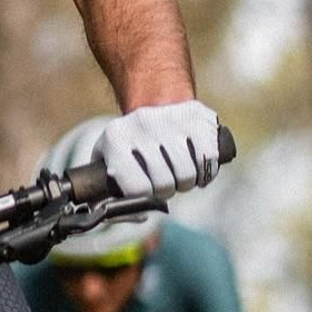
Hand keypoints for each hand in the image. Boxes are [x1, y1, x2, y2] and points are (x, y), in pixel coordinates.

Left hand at [96, 101, 221, 197]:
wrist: (157, 99)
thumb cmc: (131, 139)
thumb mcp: (107, 155)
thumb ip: (103, 186)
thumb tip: (119, 212)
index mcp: (116, 138)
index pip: (135, 188)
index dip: (144, 197)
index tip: (146, 192)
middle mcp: (142, 126)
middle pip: (164, 184)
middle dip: (166, 190)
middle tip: (165, 183)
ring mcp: (171, 121)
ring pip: (188, 176)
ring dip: (187, 183)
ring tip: (180, 176)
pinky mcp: (197, 119)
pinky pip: (208, 160)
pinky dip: (206, 171)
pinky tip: (198, 169)